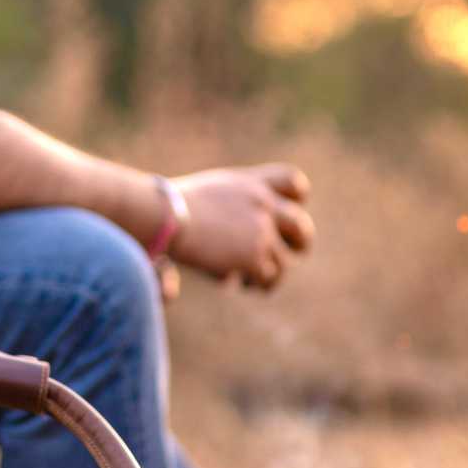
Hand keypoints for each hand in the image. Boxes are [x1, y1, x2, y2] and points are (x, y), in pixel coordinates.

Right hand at [168, 164, 313, 289]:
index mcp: (251, 183)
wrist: (167, 216)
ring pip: (284, 262)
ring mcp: (261, 231)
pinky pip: (266, 278)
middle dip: (299, 243)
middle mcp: (263, 204)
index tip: (282, 214)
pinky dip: (254, 285)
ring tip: (252, 283)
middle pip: (300, 226)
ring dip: (270, 276)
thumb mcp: (202, 196)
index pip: (293, 183)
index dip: (296, 200)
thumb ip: (219, 214)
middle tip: (288, 255)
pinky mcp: (254, 256)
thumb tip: (213, 248)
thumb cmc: (167, 208)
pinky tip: (235, 283)